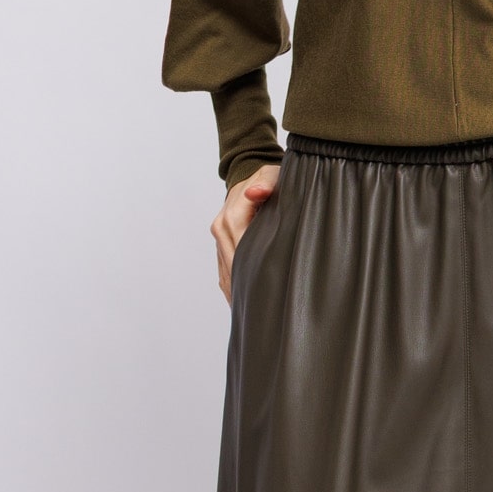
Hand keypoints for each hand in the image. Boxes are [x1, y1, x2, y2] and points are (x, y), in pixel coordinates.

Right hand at [211, 165, 279, 301]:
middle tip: (262, 314)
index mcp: (232, 217)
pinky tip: (242, 307)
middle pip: (232, 267)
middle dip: (244, 290)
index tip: (264, 294)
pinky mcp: (221, 246)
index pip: (241, 251)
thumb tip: (255, 192)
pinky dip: (231, 289)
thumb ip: (267, 184)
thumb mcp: (273, 175)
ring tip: (252, 317)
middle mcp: (221, 229)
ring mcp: (219, 239)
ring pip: (226, 273)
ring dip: (236, 294)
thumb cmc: (269, 177)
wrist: (250, 174)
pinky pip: (223, 272)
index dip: (252, 272)